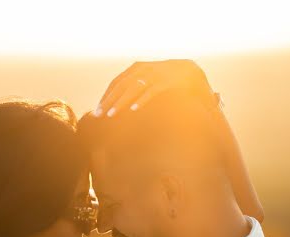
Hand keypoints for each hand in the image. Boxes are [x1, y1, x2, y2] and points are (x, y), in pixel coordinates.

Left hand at [94, 59, 211, 117]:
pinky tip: (133, 109)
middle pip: (121, 85)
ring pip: (133, 88)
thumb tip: (116, 103)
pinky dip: (142, 100)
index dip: (106, 96)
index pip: (117, 82)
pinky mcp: (167, 82)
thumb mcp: (147, 80)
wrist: (191, 72)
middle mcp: (144, 69)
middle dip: (108, 101)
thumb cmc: (166, 80)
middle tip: (98, 115)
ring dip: (121, 102)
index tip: (97, 110)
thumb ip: (134, 88)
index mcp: (137, 68)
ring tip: (111, 115)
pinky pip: (151, 91)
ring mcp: (155, 74)